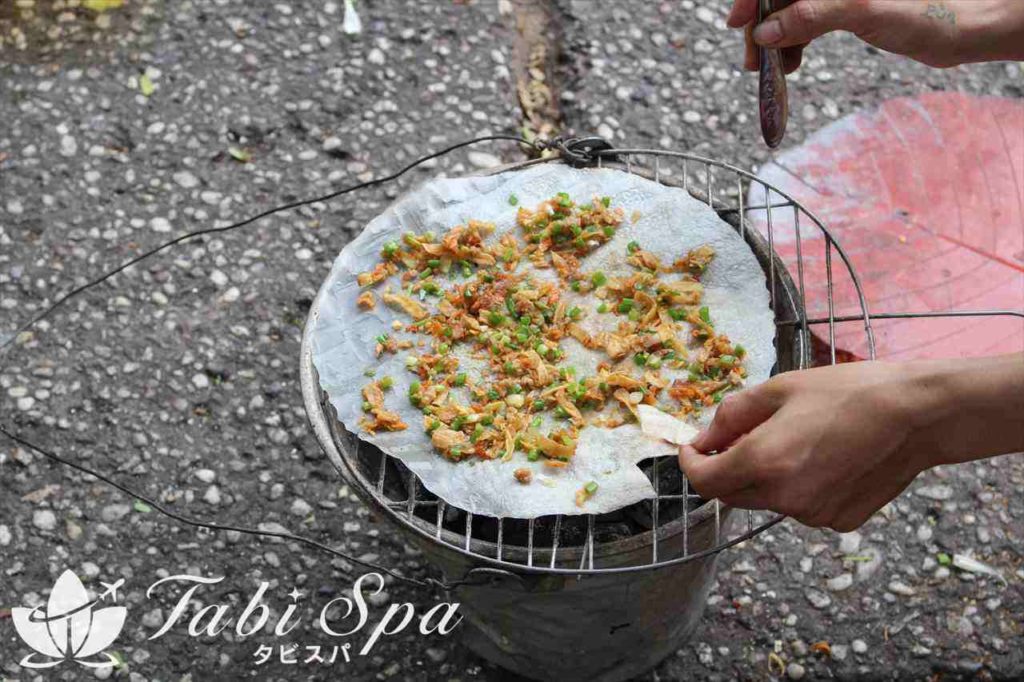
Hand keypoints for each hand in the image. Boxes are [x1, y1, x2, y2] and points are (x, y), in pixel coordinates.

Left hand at [678, 355, 1023, 531]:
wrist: (916, 414)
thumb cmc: (847, 392)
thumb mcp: (778, 389)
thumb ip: (731, 417)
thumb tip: (702, 439)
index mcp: (763, 462)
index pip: (704, 481)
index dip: (690, 464)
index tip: (692, 448)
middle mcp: (785, 498)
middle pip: (731, 494)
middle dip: (725, 468)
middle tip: (740, 436)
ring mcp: (813, 515)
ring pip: (767, 501)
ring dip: (765, 477)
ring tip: (797, 439)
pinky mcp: (839, 522)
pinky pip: (801, 506)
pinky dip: (798, 487)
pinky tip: (825, 458)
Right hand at [728, 0, 1023, 73]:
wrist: (962, 27)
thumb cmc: (925, 11)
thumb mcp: (864, 10)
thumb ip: (812, 15)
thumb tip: (765, 32)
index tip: (738, 24)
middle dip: (761, 25)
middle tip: (754, 62)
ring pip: (789, 9)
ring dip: (774, 38)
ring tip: (774, 69)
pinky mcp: (844, 6)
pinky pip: (805, 19)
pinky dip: (793, 42)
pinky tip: (792, 63)